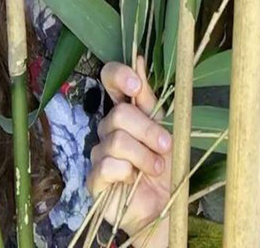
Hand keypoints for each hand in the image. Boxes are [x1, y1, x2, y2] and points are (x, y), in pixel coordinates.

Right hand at [87, 56, 170, 246]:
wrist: (163, 202)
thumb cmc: (165, 161)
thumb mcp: (165, 125)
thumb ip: (150, 97)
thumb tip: (138, 58)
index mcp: (127, 109)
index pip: (110, 79)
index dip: (119, 76)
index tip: (136, 87)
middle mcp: (109, 127)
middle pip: (120, 114)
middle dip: (149, 130)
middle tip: (165, 146)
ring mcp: (99, 152)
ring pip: (117, 141)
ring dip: (144, 155)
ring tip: (155, 168)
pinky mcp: (94, 179)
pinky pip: (108, 166)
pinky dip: (129, 173)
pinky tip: (134, 180)